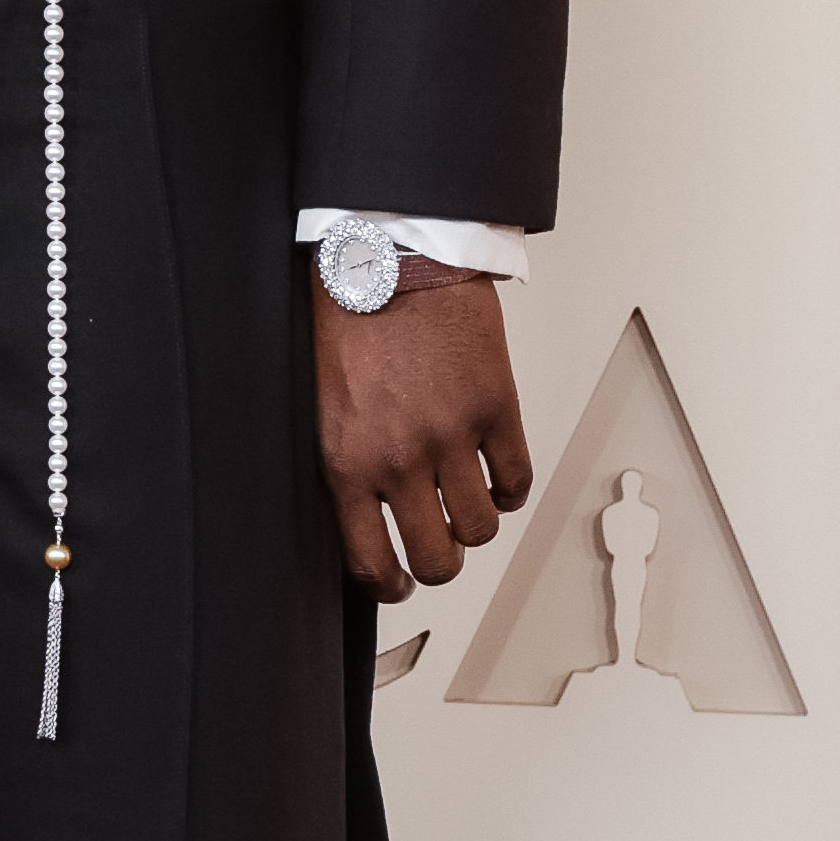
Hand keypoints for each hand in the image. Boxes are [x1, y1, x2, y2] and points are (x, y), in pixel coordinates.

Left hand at [318, 264, 531, 597]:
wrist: (392, 255)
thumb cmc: (349, 314)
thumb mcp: (323, 401)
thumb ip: (344, 459)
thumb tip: (361, 511)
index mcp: (347, 460)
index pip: (370, 560)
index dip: (390, 585)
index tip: (398, 582)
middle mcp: (400, 458)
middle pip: (437, 558)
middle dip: (439, 565)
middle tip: (439, 551)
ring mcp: (452, 436)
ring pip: (481, 527)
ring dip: (477, 527)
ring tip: (469, 509)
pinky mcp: (494, 409)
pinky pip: (516, 479)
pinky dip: (511, 489)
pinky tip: (498, 478)